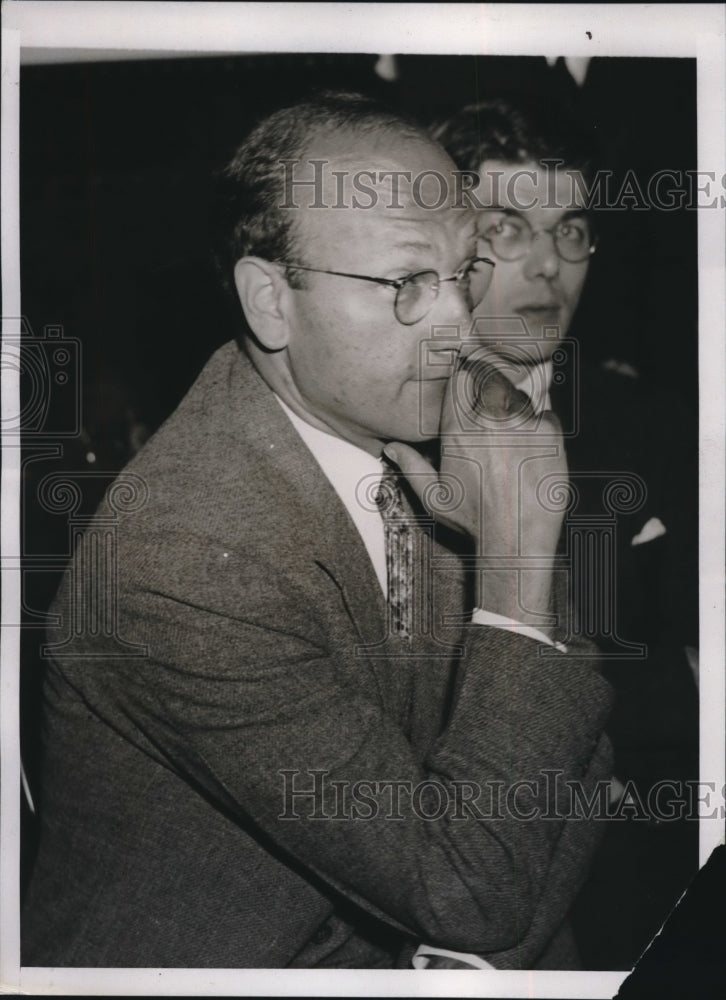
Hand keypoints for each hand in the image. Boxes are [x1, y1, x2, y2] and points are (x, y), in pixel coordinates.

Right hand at [385, 347, 567, 625]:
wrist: (516, 539)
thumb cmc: (473, 521)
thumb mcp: (434, 497)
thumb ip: (411, 466)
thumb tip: (389, 448)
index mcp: (458, 426)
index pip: (462, 375)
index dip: (467, 373)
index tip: (470, 380)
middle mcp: (489, 416)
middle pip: (494, 377)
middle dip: (494, 388)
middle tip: (496, 413)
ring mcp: (523, 420)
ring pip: (522, 395)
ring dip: (519, 408)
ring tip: (516, 440)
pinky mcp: (551, 431)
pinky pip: (548, 414)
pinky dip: (543, 426)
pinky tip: (535, 451)